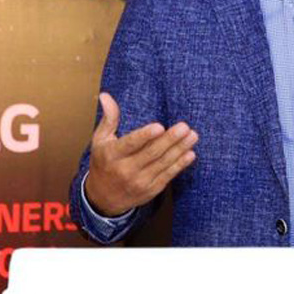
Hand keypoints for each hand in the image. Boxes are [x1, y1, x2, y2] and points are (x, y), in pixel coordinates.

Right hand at [84, 93, 197, 216]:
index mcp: (112, 155)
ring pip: (162, 164)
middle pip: (151, 153)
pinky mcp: (150, 190)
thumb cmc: (103, 162)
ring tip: (192, 136)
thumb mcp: (100, 140)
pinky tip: (190, 154)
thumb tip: (105, 95)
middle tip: (185, 127)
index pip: (130, 144)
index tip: (159, 127)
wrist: (103, 198)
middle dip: (170, 140)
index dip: (145, 136)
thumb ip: (108, 118)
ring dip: (179, 150)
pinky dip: (180, 165)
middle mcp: (125, 170)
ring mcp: (139, 182)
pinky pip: (167, 176)